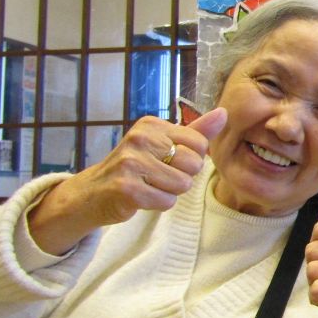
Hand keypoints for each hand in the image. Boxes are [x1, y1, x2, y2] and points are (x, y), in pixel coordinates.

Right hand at [27, 108, 227, 254]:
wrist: (93, 193)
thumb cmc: (136, 167)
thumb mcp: (164, 143)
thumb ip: (196, 131)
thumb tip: (224, 113)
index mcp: (151, 125)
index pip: (200, 144)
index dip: (191, 159)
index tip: (168, 160)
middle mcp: (139, 139)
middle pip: (193, 164)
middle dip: (182, 176)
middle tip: (157, 175)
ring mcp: (130, 163)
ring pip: (182, 184)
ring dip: (170, 191)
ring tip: (149, 185)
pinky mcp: (126, 189)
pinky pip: (167, 201)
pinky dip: (158, 204)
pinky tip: (141, 197)